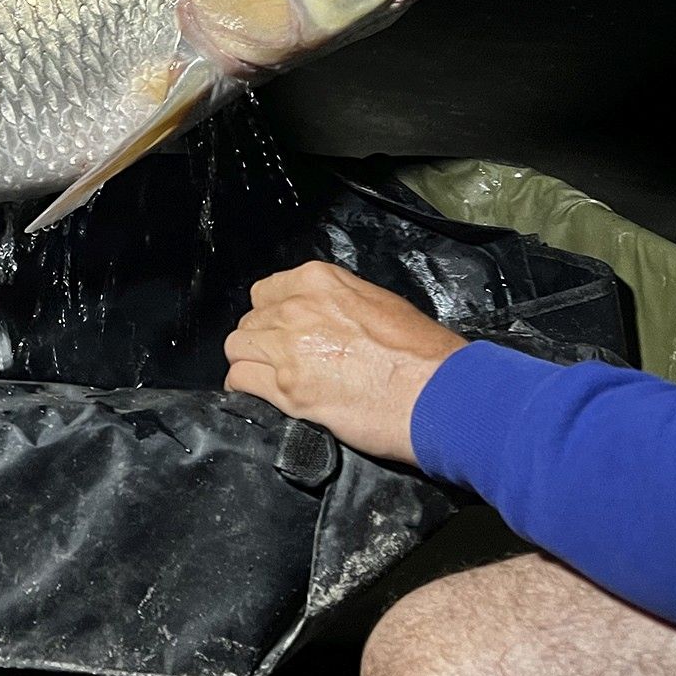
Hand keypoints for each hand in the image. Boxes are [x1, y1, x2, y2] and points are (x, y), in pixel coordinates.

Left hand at [223, 261, 465, 465]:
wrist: (437, 392)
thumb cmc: (423, 352)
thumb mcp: (379, 302)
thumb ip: (336, 302)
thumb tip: (321, 315)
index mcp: (317, 280)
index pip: (265, 291)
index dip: (272, 315)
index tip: (282, 331)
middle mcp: (295, 308)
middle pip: (251, 321)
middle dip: (262, 341)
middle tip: (282, 361)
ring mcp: (287, 348)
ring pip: (238, 348)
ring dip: (250, 363)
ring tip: (269, 379)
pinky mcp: (287, 389)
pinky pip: (240, 381)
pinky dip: (244, 389)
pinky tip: (259, 396)